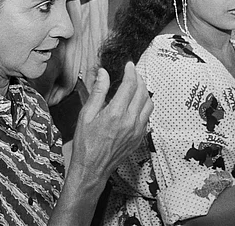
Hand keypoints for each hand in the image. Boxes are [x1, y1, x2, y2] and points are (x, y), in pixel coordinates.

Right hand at [70, 62, 152, 179]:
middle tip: (132, 73)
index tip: (129, 65)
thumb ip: (98, 92)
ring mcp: (137, 130)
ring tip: (135, 86)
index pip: (130, 85)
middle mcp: (130, 121)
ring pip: (149, 103)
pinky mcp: (139, 138)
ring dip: (144, 91)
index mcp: (116, 114)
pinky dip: (144, 105)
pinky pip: (147, 116)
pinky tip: (135, 104)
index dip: (131, 71)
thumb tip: (103, 74)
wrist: (92, 169)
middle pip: (142, 91)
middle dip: (138, 78)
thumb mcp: (86, 115)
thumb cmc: (86, 144)